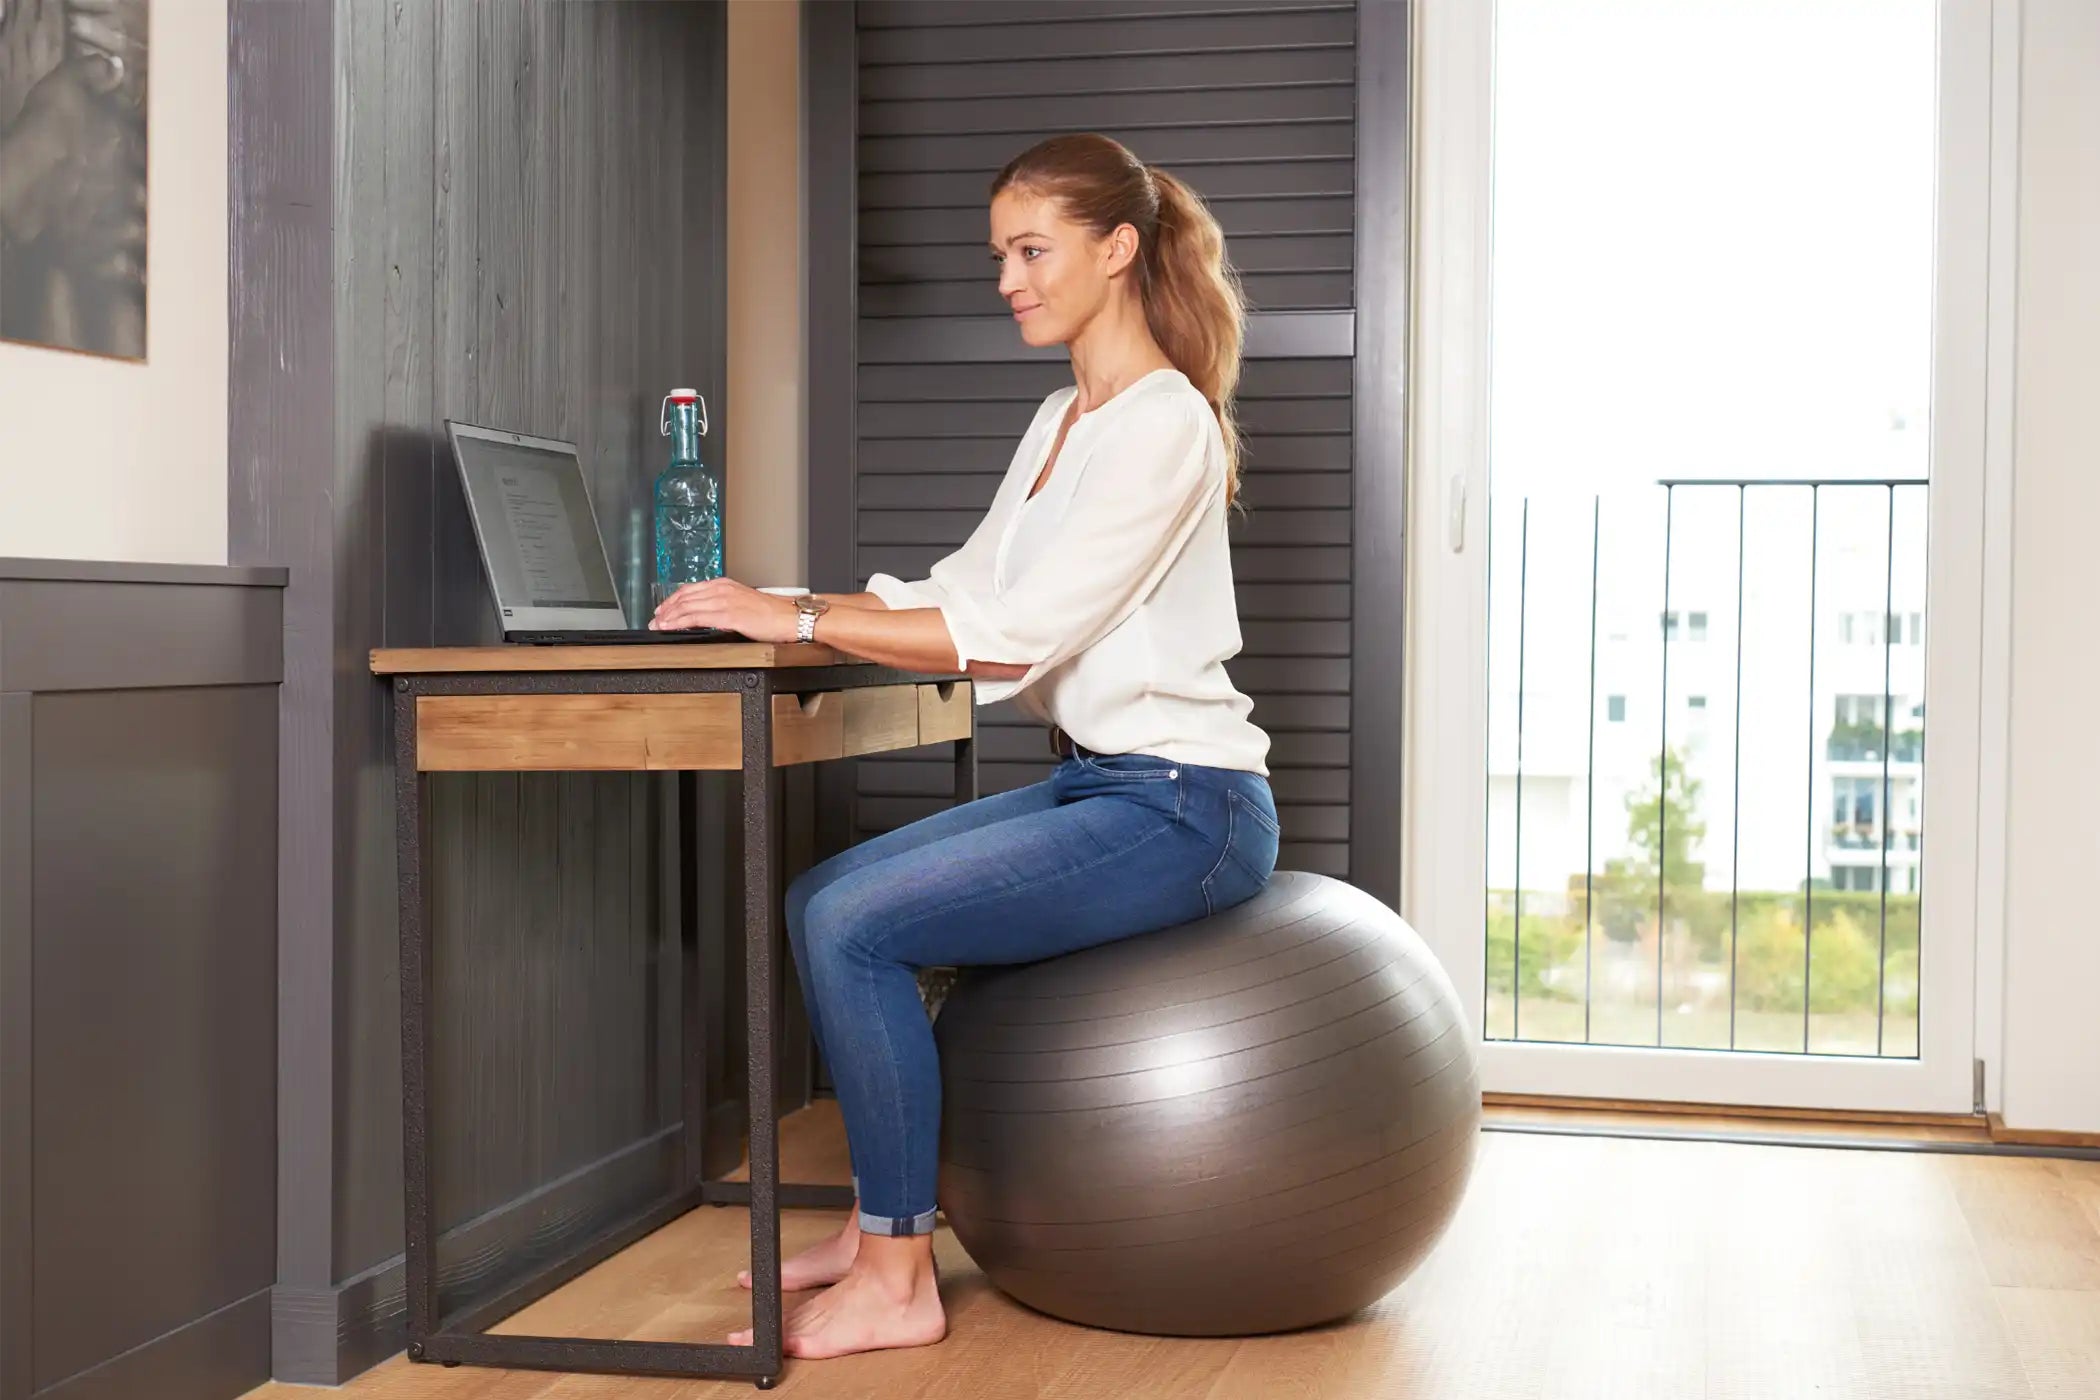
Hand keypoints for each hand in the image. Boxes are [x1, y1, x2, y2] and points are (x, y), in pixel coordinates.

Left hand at [649, 578, 800, 642]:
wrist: (789, 617)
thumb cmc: (773, 614)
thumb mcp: (744, 603)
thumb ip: (725, 606)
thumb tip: (711, 616)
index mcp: (725, 585)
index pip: (691, 589)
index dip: (673, 600)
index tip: (663, 609)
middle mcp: (722, 589)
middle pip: (685, 597)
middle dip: (666, 609)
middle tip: (655, 620)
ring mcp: (724, 601)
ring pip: (687, 606)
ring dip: (669, 616)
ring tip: (658, 625)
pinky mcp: (727, 614)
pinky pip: (696, 617)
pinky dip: (679, 622)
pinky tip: (670, 626)